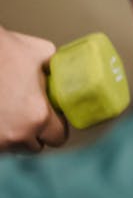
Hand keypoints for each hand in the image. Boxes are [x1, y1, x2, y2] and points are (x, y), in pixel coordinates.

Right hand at [0, 27, 67, 150]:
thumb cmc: (6, 51)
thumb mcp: (42, 52)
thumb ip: (56, 72)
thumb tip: (62, 77)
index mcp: (39, 116)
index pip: (59, 137)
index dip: (58, 125)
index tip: (53, 115)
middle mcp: (17, 135)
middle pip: (35, 146)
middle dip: (35, 131)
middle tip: (29, 110)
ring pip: (14, 146)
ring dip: (15, 134)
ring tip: (10, 109)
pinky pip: (0, 144)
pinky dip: (0, 132)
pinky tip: (0, 113)